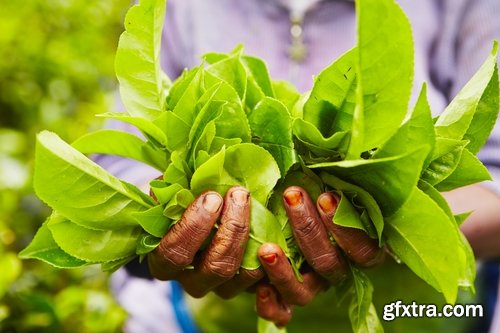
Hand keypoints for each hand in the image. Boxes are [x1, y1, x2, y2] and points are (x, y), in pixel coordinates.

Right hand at [148, 186, 263, 298]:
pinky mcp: (243, 284)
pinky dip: (268, 255)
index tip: (211, 196)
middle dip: (231, 229)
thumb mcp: (171, 193)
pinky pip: (260, 277)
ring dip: (250, 237)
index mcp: (164, 260)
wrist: (198, 211)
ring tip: (253, 203)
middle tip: (238, 194)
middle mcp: (191, 279)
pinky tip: (270, 224)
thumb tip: (182, 186)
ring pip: (240, 274)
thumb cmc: (180, 200)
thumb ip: (174, 192)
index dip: (194, 226)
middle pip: (214, 268)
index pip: (175, 253)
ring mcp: (219, 286)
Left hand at [255, 186, 384, 326]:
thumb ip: (337, 174)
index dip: (347, 229)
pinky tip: (259, 289)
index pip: (364, 251)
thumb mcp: (326, 179)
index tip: (326, 196)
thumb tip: (345, 152)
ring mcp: (308, 285)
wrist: (279, 211)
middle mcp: (333, 269)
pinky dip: (271, 305)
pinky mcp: (282, 295)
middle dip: (309, 231)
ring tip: (267, 248)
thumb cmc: (310, 189)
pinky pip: (281, 310)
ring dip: (285, 272)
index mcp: (355, 248)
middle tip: (291, 196)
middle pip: (329, 266)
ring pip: (303, 292)